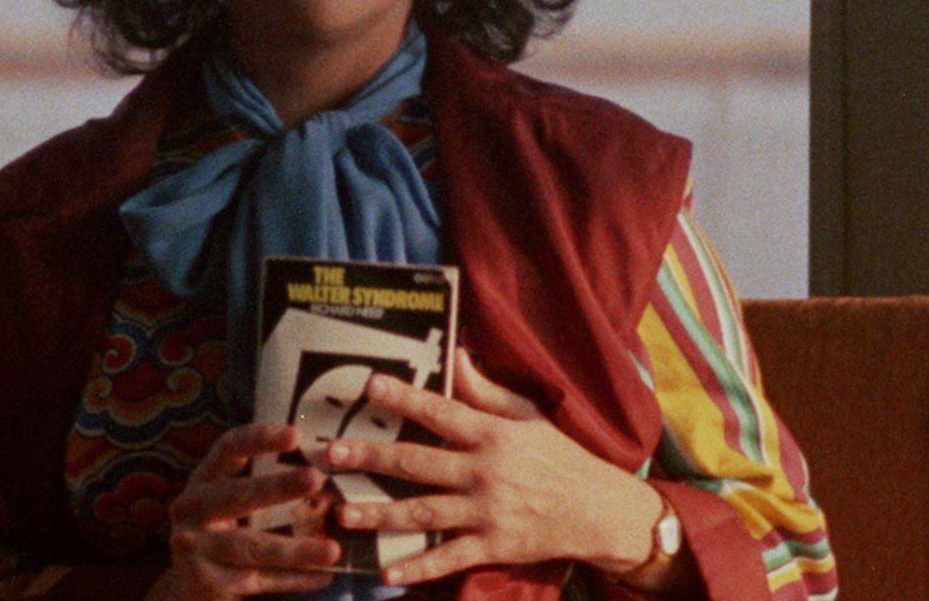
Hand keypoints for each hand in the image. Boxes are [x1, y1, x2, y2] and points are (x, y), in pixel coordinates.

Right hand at [147, 422, 341, 599]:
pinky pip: (258, 579)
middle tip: (317, 478)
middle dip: (279, 487)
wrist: (184, 588)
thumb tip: (326, 472)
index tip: (296, 434)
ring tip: (334, 550)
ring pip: (253, 547)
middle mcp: (191, 508)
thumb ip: (260, 485)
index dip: (260, 438)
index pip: (229, 449)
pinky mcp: (204, 581)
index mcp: (202, 479)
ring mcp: (193, 546)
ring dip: (296, 549)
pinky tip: (323, 576)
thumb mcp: (227, 503)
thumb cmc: (220, 533)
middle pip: (238, 495)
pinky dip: (293, 578)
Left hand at [318, 348, 667, 586]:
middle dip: (371, 457)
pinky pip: (448, 558)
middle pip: (418, 462)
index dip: (405, 398)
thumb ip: (487, 389)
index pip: (441, 411)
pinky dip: (418, 568)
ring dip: (380, 514)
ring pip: (423, 512)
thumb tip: (458, 354)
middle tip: (330, 455)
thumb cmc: (558, 456)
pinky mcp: (493, 546)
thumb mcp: (527, 415)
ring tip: (343, 513)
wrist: (598, 509)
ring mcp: (487, 511)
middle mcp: (484, 471)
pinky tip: (386, 574)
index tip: (370, 386)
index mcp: (491, 434)